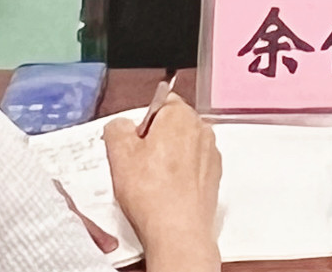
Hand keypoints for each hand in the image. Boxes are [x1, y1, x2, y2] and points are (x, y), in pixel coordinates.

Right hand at [103, 97, 223, 271]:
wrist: (177, 230)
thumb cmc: (152, 193)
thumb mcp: (119, 154)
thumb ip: (117, 129)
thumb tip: (121, 126)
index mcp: (180, 115)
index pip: (160, 102)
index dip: (142, 123)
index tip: (133, 142)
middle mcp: (201, 129)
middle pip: (172, 125)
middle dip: (154, 140)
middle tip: (137, 164)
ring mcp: (210, 153)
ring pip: (183, 147)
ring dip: (168, 159)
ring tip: (151, 183)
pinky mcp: (213, 176)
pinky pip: (192, 167)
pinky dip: (180, 175)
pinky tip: (165, 192)